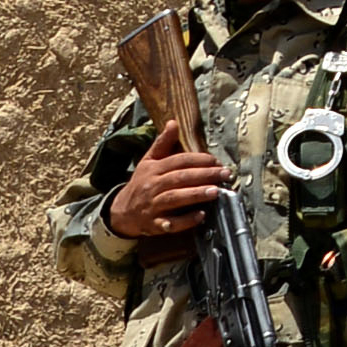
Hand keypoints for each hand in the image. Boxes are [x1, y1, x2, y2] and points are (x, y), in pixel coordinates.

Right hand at [108, 138, 233, 246]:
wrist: (122, 211)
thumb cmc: (141, 183)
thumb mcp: (148, 161)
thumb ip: (163, 143)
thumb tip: (174, 122)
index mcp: (153, 169)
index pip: (178, 161)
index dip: (198, 159)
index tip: (216, 160)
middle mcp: (152, 186)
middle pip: (179, 178)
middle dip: (204, 175)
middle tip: (225, 174)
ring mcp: (153, 206)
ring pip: (175, 198)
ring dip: (196, 195)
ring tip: (215, 191)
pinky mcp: (155, 224)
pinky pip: (171, 224)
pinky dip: (186, 220)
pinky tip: (201, 216)